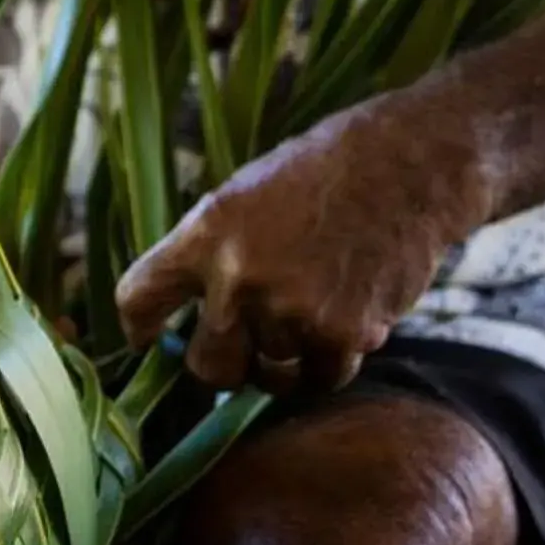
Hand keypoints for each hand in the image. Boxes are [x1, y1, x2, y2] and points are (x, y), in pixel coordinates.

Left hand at [114, 88, 491, 395]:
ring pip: (270, 375)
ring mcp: (291, 311)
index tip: (150, 338)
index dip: (139, 328)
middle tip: (244, 346)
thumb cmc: (322, 173)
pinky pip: (320, 378)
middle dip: (223, 362)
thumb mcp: (244, 196)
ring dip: (284, 359)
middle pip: (206, 365)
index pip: (138, 299)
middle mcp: (239, 277)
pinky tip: (342, 325)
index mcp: (205, 233)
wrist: (406, 166)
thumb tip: (187, 317)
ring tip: (307, 317)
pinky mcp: (343, 335)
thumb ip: (212, 254)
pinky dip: (329, 362)